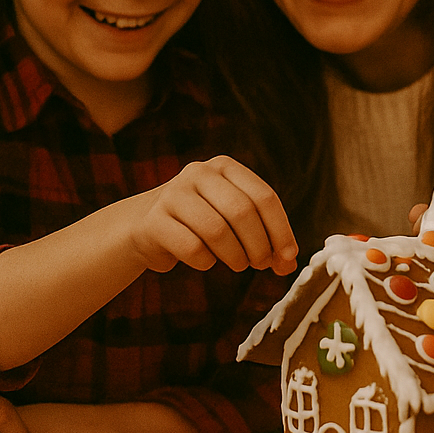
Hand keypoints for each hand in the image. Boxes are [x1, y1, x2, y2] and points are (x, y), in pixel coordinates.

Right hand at [124, 156, 297, 275]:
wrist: (145, 226)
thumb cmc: (200, 224)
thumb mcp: (234, 222)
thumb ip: (264, 239)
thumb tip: (288, 264)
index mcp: (225, 167)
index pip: (264, 196)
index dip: (281, 229)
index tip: (288, 256)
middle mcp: (199, 173)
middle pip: (242, 212)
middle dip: (258, 245)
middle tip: (260, 264)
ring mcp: (173, 193)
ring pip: (217, 230)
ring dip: (234, 256)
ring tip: (237, 264)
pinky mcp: (154, 220)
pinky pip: (191, 247)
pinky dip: (206, 261)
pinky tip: (205, 260)